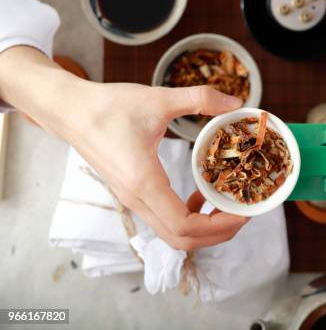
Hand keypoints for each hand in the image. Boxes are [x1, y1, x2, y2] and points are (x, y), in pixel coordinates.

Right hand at [66, 82, 248, 250]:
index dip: (218, 226)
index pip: (184, 225)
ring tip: (225, 206)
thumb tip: (236, 100)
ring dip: (202, 228)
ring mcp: (132, 201)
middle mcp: (137, 200)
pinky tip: (199, 194)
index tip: (242, 212)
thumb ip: (200, 98)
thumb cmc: (109, 107)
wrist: (70, 111)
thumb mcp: (159, 98)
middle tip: (241, 213)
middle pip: (181, 240)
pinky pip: (163, 220)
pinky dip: (187, 218)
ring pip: (172, 234)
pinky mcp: (132, 195)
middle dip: (216, 234)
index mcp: (144, 182)